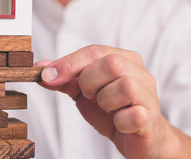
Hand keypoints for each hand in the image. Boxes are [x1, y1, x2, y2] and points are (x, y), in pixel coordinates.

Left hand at [36, 45, 172, 157]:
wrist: (138, 138)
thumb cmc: (112, 110)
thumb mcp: (84, 92)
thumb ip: (65, 79)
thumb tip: (40, 69)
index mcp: (124, 59)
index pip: (95, 51)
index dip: (69, 63)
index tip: (47, 76)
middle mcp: (140, 72)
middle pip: (111, 64)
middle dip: (90, 81)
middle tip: (88, 95)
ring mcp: (149, 95)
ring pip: (125, 87)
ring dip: (105, 101)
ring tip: (106, 108)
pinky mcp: (151, 119)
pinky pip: (134, 115)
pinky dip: (119, 121)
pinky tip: (119, 123)